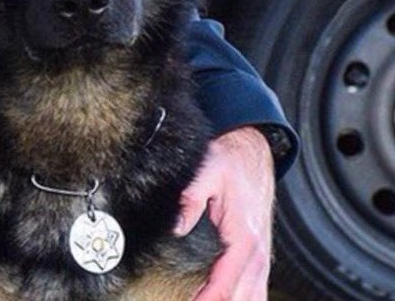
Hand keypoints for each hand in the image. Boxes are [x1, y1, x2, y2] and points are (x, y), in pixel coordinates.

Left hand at [174, 126, 274, 300]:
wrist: (253, 152)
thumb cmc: (231, 161)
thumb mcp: (208, 171)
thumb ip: (191, 199)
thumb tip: (177, 227)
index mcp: (244, 238)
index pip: (223, 286)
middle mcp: (257, 254)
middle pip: (239, 300)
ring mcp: (261, 258)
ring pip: (253, 300)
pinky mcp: (259, 257)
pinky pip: (256, 293)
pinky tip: (222, 300)